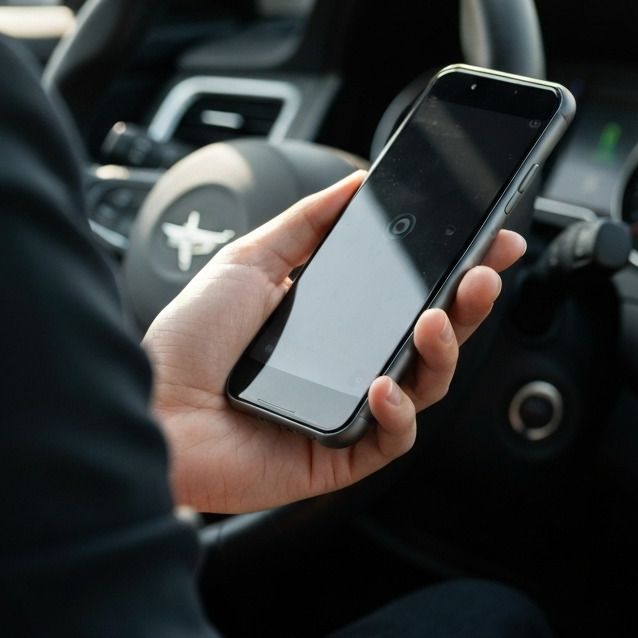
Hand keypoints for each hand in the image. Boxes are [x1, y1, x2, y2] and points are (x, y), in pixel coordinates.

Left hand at [144, 171, 525, 512]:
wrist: (146, 406)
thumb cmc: (188, 340)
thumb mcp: (251, 258)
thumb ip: (307, 221)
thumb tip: (358, 183)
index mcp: (338, 319)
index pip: (413, 291)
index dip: (457, 266)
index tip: (491, 237)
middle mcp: (351, 362)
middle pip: (433, 335)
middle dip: (469, 302)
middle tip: (482, 273)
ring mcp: (350, 409)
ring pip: (427, 384)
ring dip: (445, 350)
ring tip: (438, 318)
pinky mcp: (341, 454)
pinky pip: (393, 438)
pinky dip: (399, 412)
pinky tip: (382, 386)